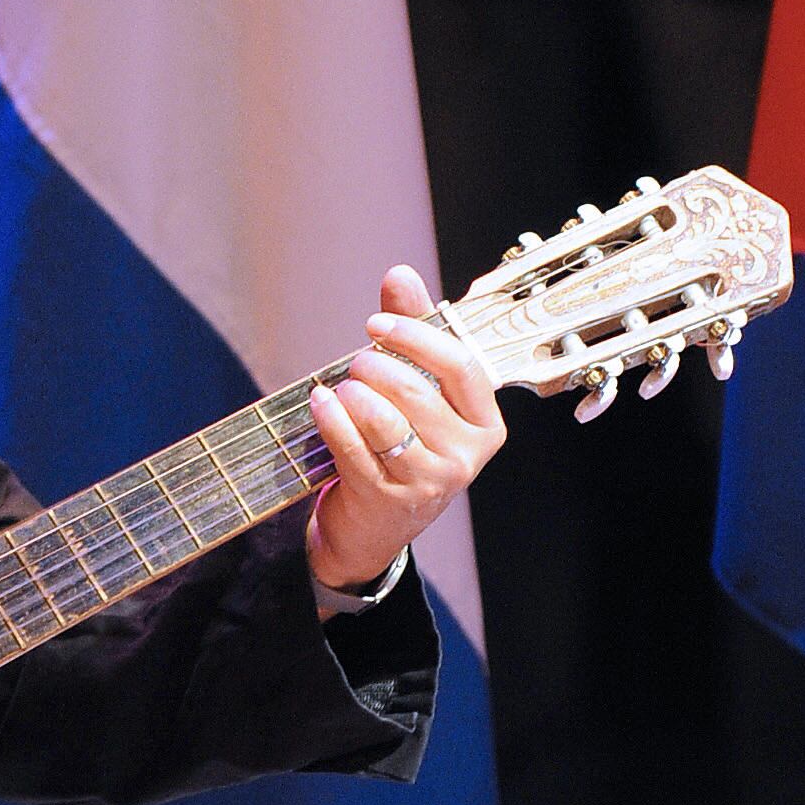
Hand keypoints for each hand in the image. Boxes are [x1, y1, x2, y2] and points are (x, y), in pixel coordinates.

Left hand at [304, 264, 505, 599]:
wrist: (370, 530)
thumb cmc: (397, 448)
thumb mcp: (415, 393)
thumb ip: (412, 334)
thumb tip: (400, 274)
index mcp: (484, 424)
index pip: (461, 365)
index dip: (416, 336)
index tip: (376, 322)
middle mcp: (465, 456)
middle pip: (418, 392)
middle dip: (376, 367)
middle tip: (354, 363)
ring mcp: (428, 483)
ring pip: (387, 422)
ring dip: (354, 395)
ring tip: (339, 388)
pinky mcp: (387, 501)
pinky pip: (354, 448)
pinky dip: (331, 420)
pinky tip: (319, 403)